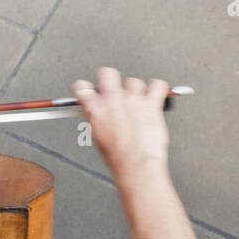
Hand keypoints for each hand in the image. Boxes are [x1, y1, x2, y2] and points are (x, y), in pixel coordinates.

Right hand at [73, 67, 169, 185]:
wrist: (137, 164)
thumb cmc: (118, 156)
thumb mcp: (98, 137)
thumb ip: (98, 118)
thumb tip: (99, 113)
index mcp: (95, 109)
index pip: (82, 87)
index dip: (84, 88)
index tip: (88, 90)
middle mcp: (113, 100)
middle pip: (108, 73)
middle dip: (110, 79)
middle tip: (114, 89)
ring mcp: (133, 99)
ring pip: (134, 81)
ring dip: (136, 90)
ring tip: (139, 103)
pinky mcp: (151, 103)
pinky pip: (157, 85)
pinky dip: (157, 89)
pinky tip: (155, 96)